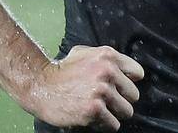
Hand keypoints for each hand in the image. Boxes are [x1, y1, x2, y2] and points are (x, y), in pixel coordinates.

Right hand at [27, 45, 143, 130]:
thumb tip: (129, 71)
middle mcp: (108, 72)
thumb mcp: (85, 53)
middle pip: (133, 95)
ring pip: (126, 111)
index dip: (129, 83)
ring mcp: (101, 92)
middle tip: (108, 102)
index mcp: (108, 56)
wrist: (39, 85)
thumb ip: (107, 60)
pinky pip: (113, 124)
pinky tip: (95, 119)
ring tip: (102, 112)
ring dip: (115, 114)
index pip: (138, 74)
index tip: (120, 89)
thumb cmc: (62, 70)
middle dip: (121, 100)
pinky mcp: (93, 110)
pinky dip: (106, 124)